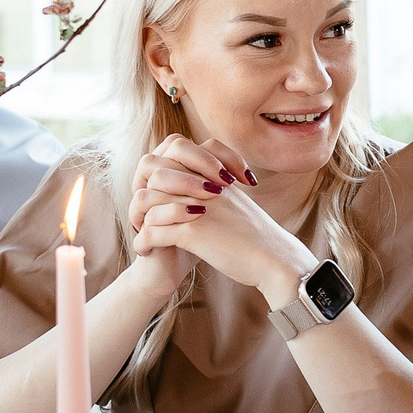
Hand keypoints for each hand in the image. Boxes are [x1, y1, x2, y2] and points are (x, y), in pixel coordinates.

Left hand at [129, 135, 309, 304]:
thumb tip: (194, 188)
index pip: (173, 154)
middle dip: (143, 193)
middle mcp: (203, 183)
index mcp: (213, 173)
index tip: (157, 197)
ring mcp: (196, 205)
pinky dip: (143, 242)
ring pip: (146, 198)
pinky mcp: (192, 231)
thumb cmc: (255, 235)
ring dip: (138, 217)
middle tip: (143, 214)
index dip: (159, 174)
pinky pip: (151, 231)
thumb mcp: (233, 202)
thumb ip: (213, 190)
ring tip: (140, 231)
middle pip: (154, 172)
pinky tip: (146, 251)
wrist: (274, 259)